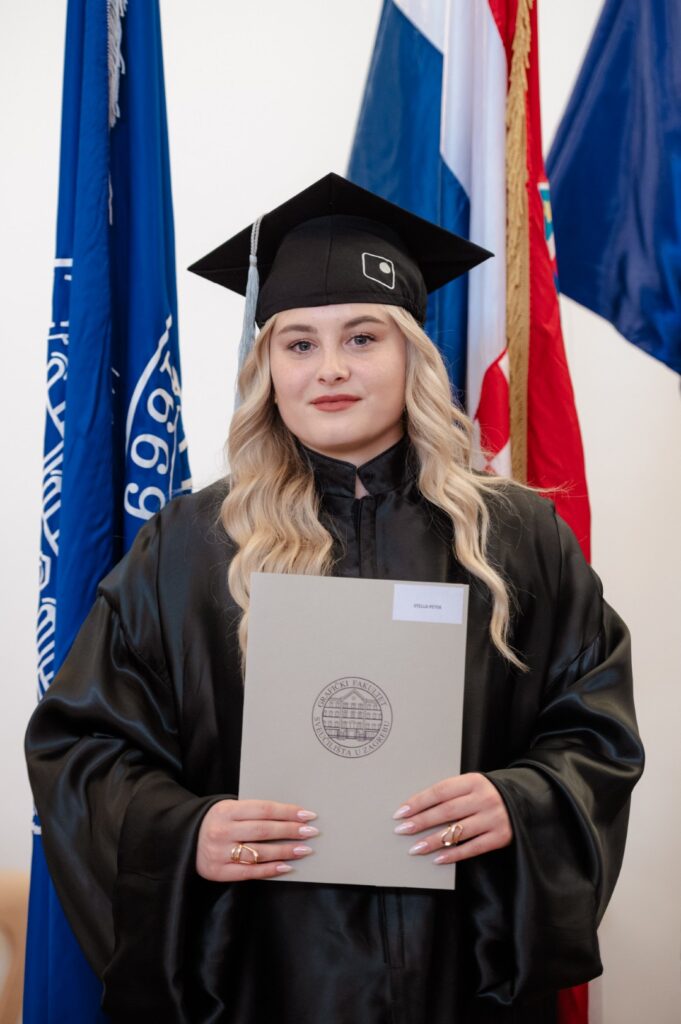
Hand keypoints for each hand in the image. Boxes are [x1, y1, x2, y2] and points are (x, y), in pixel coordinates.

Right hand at [196, 799, 318, 880]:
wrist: (182, 839)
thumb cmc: (215, 821)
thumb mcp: (228, 809)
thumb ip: (251, 812)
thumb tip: (288, 816)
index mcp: (225, 810)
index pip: (264, 810)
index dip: (287, 812)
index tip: (307, 814)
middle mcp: (221, 831)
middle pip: (264, 831)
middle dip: (291, 831)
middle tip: (311, 832)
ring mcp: (219, 853)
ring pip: (259, 852)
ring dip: (285, 851)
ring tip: (304, 850)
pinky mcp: (218, 872)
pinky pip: (250, 872)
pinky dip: (271, 870)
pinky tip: (287, 866)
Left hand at [392, 773, 512, 863]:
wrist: (524, 800)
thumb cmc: (487, 793)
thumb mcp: (472, 785)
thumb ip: (451, 793)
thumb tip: (417, 809)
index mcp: (474, 781)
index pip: (440, 791)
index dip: (418, 802)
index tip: (400, 812)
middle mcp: (484, 798)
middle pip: (446, 811)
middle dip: (421, 822)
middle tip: (401, 831)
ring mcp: (494, 818)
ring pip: (457, 832)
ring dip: (432, 841)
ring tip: (414, 848)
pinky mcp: (500, 837)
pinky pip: (472, 848)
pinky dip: (453, 855)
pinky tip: (437, 859)